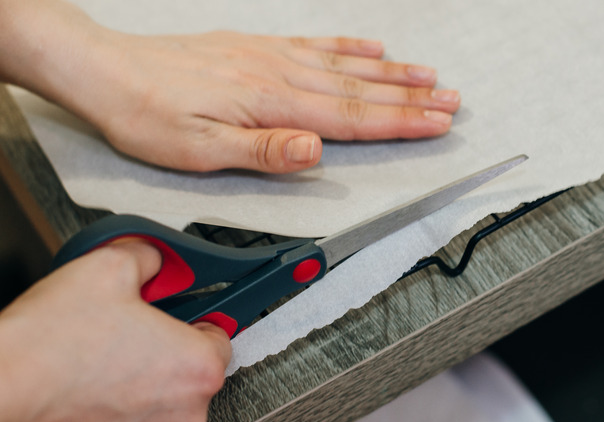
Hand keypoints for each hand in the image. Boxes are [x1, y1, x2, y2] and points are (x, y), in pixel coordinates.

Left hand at [0, 0, 459, 173]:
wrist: (106, 69)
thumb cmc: (148, 115)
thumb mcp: (199, 149)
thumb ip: (264, 150)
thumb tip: (316, 151)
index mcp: (272, 104)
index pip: (351, 117)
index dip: (400, 122)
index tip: (437, 123)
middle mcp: (279, 74)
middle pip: (360, 89)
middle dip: (411, 98)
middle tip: (452, 101)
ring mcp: (270, 56)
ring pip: (346, 66)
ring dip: (392, 73)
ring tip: (429, 76)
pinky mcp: (256, 47)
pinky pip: (315, 43)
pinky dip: (348, 46)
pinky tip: (371, 47)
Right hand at [0, 240, 230, 421]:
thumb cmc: (48, 345)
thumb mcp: (109, 266)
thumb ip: (150, 257)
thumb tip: (155, 259)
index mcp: (198, 366)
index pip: (221, 332)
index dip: (196, 313)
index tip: (181, 308)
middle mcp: (186, 412)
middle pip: (193, 366)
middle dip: (167, 343)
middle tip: (132, 326)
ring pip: (165, 396)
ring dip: (144, 376)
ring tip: (104, 354)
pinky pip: (138, 420)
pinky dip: (123, 403)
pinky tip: (93, 382)